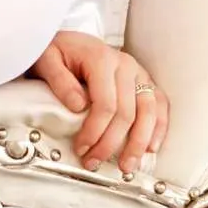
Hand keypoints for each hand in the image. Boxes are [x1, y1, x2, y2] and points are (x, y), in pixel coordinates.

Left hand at [27, 32, 168, 173]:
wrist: (69, 42)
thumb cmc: (58, 52)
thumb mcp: (47, 59)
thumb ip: (59, 80)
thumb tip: (77, 105)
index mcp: (101, 59)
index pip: (106, 103)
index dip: (95, 131)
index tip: (81, 149)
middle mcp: (125, 65)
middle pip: (127, 112)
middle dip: (111, 143)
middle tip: (95, 162)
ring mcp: (138, 73)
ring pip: (149, 111)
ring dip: (139, 142)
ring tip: (126, 165)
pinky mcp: (144, 81)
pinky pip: (160, 104)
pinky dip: (159, 127)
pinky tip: (151, 147)